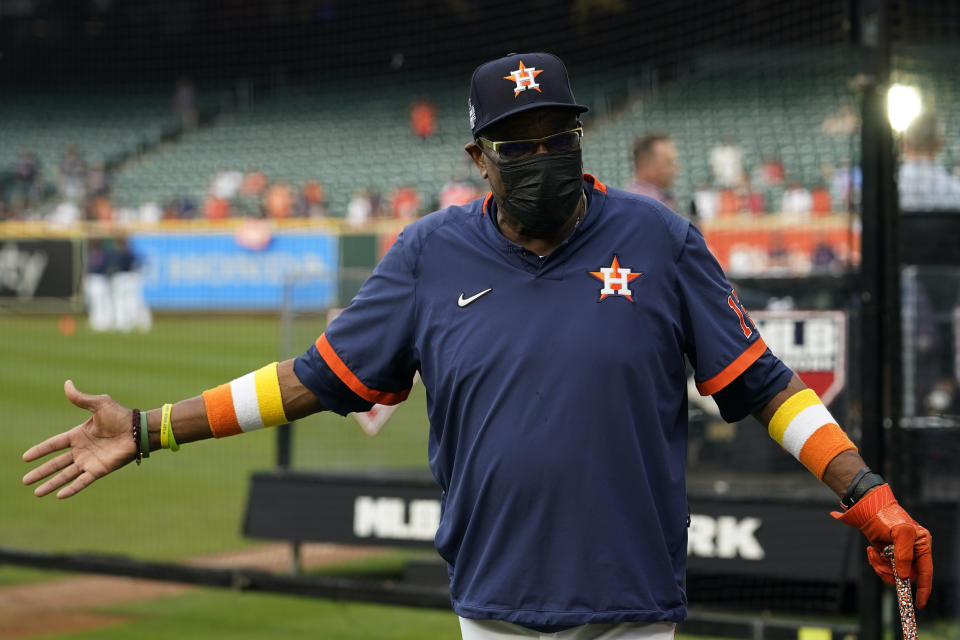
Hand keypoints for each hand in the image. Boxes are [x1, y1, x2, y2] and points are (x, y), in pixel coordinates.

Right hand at [22, 380, 137, 498]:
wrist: (138, 430)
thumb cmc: (121, 416)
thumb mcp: (99, 404)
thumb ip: (81, 398)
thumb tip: (67, 383)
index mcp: (79, 435)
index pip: (54, 444)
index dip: (40, 450)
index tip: (25, 458)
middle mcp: (82, 450)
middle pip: (56, 463)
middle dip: (41, 472)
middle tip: (25, 481)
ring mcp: (90, 461)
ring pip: (65, 475)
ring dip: (51, 484)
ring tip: (36, 493)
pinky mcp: (99, 470)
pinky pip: (82, 481)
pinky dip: (71, 488)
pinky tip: (59, 496)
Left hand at [831, 484, 932, 607]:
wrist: (867, 507)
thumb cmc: (887, 516)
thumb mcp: (900, 533)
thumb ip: (904, 555)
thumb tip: (904, 576)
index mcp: (922, 545)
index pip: (926, 572)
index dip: (924, 589)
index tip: (919, 604)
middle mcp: (912, 551)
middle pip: (906, 576)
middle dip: (891, 573)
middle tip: (882, 563)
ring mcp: (898, 554)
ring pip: (892, 574)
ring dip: (881, 566)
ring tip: (874, 552)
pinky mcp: (886, 554)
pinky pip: (882, 567)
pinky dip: (875, 562)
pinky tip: (871, 550)